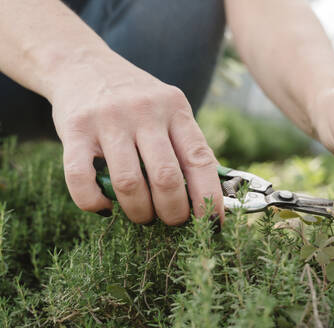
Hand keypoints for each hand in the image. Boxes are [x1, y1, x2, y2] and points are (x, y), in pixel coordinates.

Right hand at [49, 50, 223, 223]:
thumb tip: (214, 194)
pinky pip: (81, 178)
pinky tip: (104, 206)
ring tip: (142, 216)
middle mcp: (145, 111)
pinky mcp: (75, 129)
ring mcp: (108, 119)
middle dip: (173, 212)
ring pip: (128, 183)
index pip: (200, 160)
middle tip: (172, 221)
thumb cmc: (137, 99)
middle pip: (166, 178)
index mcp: (175, 108)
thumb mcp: (170, 109)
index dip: (209, 198)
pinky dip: (93, 202)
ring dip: (139, 212)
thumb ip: (188, 145)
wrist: (84, 65)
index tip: (212, 223)